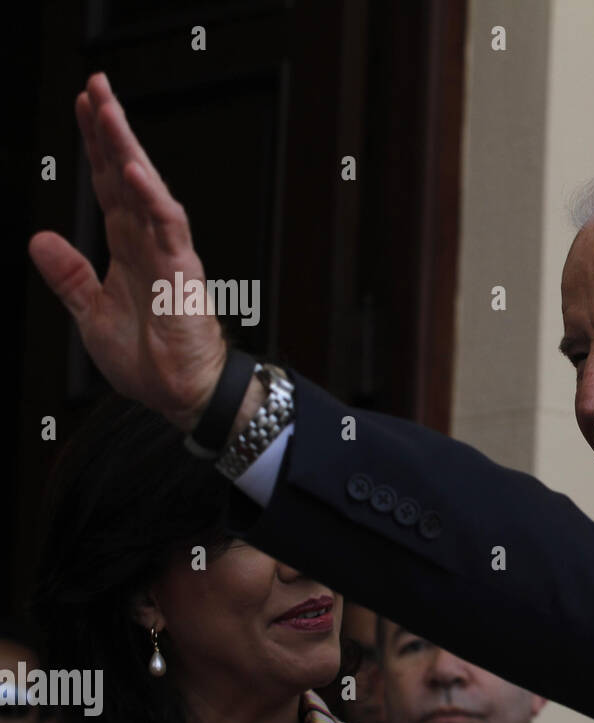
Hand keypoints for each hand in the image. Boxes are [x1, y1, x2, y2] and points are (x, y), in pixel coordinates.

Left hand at [28, 73, 226, 431]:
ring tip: (109, 111)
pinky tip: (135, 170)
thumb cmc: (150, 360)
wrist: (181, 395)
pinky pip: (167, 226)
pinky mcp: (182, 271)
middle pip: (126, 174)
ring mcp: (167, 253)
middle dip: (111, 129)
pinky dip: (152, 197)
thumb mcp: (90, 314)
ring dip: (128, 148)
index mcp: (128, 249)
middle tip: (97, 85)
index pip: (109, 185)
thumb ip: (69, 276)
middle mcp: (148, 242)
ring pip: (147, 189)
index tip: (83, 106)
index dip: (95, 146)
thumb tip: (40, 239)